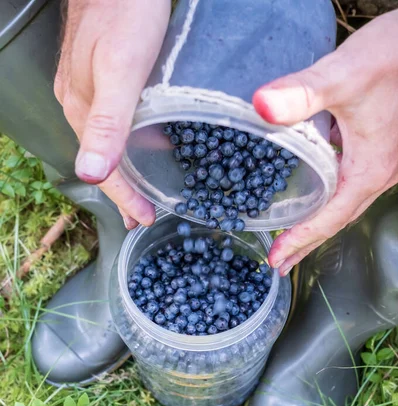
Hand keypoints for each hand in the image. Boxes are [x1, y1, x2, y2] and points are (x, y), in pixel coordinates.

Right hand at [55, 0, 169, 228]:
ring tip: (140, 193)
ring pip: (106, 144)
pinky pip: (110, 123)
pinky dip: (125, 144)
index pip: (104, 169)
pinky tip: (138, 146)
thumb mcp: (120, 71)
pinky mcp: (97, 78)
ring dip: (123, 172)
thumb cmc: (123, 15)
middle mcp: (80, 106)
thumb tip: (92, 173)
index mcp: (83, 111)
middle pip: (102, 161)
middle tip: (140, 216)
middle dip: (122, 192)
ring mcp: (86, 91)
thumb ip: (108, 122)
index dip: (124, 198)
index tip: (143, 220)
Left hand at [253, 10, 397, 275]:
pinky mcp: (384, 147)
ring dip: (319, 221)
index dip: (301, 241)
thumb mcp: (343, 76)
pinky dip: (330, 195)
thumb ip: (302, 93)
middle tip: (281, 263)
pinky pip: (353, 183)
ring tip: (294, 237)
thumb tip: (260, 107)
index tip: (277, 260)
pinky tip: (316, 187)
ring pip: (346, 203)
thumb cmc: (395, 57)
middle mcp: (380, 173)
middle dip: (308, 242)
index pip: (329, 219)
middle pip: (338, 219)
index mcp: (370, 169)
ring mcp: (385, 162)